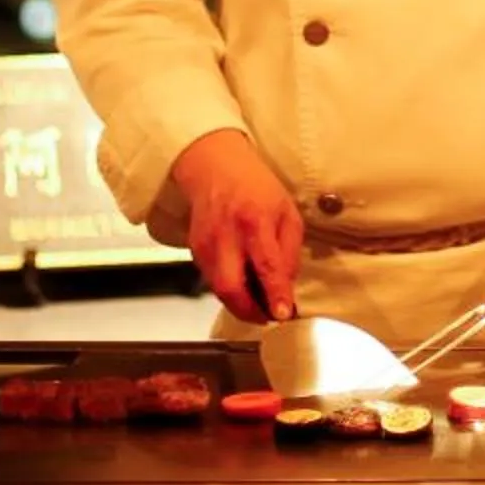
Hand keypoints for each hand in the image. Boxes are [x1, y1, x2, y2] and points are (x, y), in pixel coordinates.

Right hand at [170, 129, 301, 325]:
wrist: (215, 167)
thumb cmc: (256, 187)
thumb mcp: (287, 211)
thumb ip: (290, 251)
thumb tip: (288, 288)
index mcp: (255, 221)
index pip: (266, 266)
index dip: (275, 295)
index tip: (284, 314)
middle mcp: (227, 235)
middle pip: (232, 287)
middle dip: (250, 312)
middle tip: (268, 317)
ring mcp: (206, 245)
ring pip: (220, 290)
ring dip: (241, 305)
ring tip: (260, 304)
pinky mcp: (195, 251)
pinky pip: (213, 281)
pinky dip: (230, 290)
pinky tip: (244, 286)